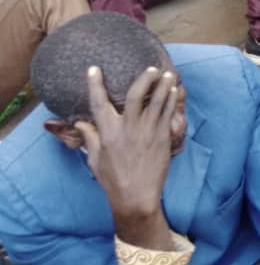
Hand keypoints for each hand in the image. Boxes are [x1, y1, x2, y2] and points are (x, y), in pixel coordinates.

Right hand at [75, 66, 177, 249]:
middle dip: (144, 78)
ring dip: (164, 85)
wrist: (136, 197)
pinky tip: (174, 91)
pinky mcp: (162, 137)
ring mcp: (147, 132)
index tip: (94, 68)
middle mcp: (127, 129)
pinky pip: (168, 113)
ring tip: (168, 73)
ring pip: (157, 101)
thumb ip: (90, 137)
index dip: (95, 84)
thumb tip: (80, 122)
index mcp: (107, 133)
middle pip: (136, 95)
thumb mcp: (94, 159)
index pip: (98, 103)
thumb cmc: (113, 180)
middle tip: (151, 68)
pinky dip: (172, 100)